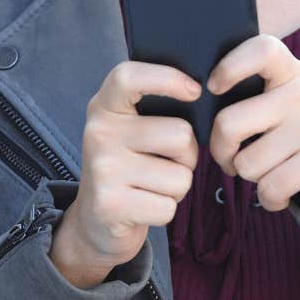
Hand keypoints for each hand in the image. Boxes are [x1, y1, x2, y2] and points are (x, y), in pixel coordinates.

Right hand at [50, 61, 200, 288]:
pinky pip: (168, 207)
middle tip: (164, 164)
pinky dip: (165, 211)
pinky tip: (143, 208)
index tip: (195, 90)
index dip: (167, 77)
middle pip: (180, 135)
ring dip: (177, 187)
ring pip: (180, 177)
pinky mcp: (109, 205)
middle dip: (188, 157)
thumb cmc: (130, 166)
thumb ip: (157, 110)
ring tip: (151, 186)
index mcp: (105, 107)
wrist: (96, 222)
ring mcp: (102, 169)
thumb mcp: (132, 130)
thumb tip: (202, 95)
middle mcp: (99, 133)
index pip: (128, 77)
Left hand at [205, 35, 299, 214]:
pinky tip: (283, 193)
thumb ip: (257, 96)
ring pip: (246, 164)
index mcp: (293, 74)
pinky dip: (271, 199)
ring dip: (252, 179)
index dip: (230, 65)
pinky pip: (268, 188)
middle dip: (221, 152)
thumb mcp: (290, 104)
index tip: (215, 87)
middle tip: (232, 158)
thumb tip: (200, 105)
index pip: (263, 49)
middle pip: (229, 123)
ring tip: (272, 172)